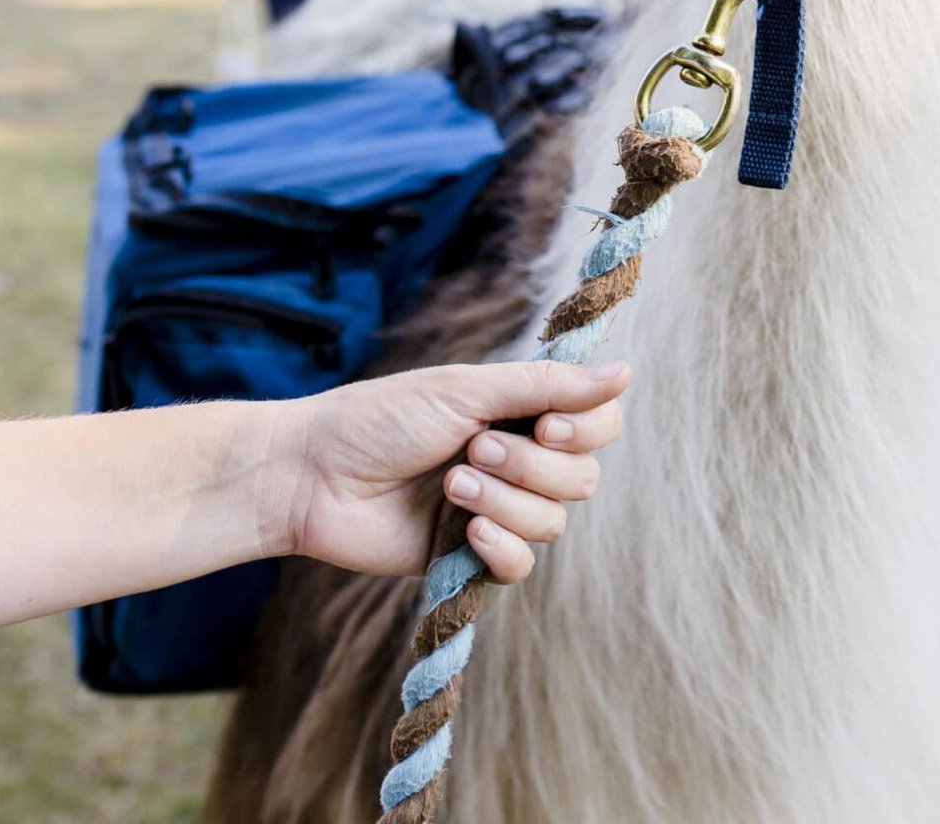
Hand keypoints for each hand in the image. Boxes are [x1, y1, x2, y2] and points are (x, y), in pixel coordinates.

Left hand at [273, 360, 628, 584]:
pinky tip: (464, 529)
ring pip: (553, 522)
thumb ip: (546, 386)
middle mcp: (518, 460)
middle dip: (534, 464)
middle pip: (584, 477)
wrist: (313, 476)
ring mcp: (496, 510)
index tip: (550, 421)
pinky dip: (501, 546)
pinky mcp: (469, 558)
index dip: (589, 427)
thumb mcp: (466, 389)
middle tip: (475, 446)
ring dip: (506, 499)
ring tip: (452, 482)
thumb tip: (626, 372)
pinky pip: (520, 567)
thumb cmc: (381, 418)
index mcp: (519, 411)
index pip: (598, 423)